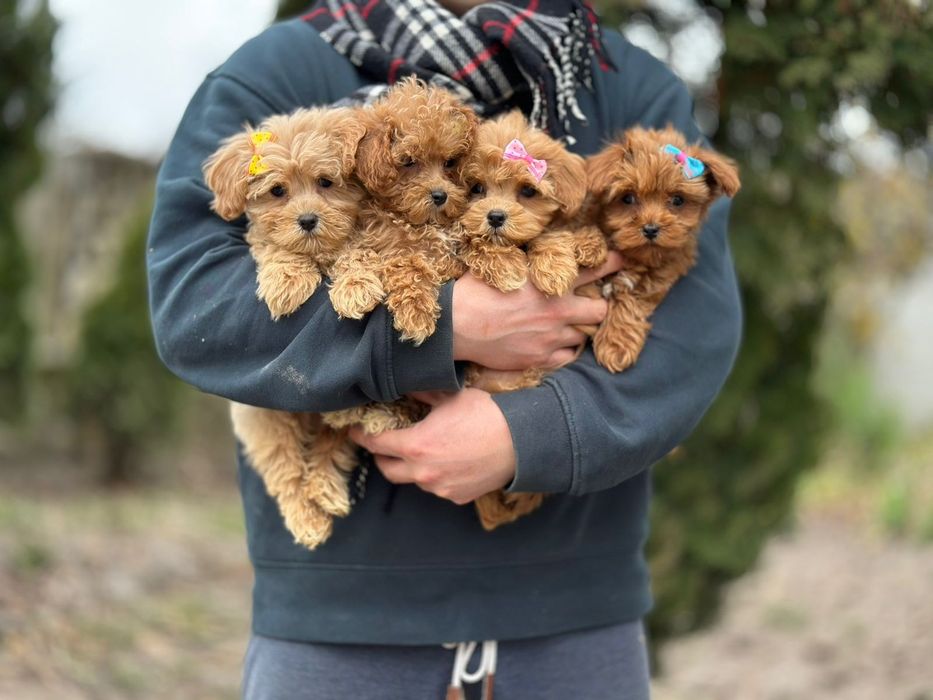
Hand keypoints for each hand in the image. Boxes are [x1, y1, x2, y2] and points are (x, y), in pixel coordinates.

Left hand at [348, 390, 515, 504]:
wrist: (522, 442)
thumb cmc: (486, 415)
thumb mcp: (451, 396)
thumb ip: (423, 394)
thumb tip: (406, 386)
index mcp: (415, 445)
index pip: (375, 444)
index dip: (362, 436)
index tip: (355, 431)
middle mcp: (423, 472)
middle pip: (388, 469)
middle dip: (381, 456)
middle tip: (383, 443)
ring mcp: (440, 488)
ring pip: (414, 480)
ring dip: (410, 467)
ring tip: (420, 450)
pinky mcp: (457, 497)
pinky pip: (437, 488)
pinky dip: (435, 476)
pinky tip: (446, 462)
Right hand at [451, 252, 623, 369]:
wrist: (457, 325)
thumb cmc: (475, 291)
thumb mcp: (506, 266)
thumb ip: (530, 263)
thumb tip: (538, 253)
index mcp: (551, 283)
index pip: (594, 271)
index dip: (612, 265)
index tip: (621, 263)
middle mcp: (558, 311)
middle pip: (600, 312)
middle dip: (598, 307)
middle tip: (591, 305)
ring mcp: (551, 338)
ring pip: (582, 336)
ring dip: (578, 330)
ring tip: (566, 327)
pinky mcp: (540, 359)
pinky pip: (567, 358)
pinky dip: (564, 351)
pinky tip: (555, 346)